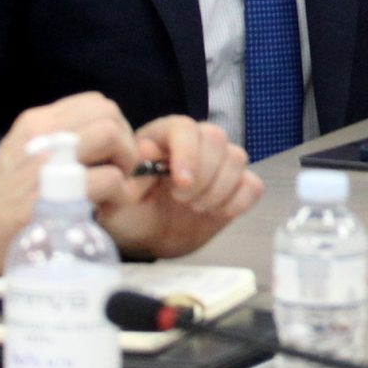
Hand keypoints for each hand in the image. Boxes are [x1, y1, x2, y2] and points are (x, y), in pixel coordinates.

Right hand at [0, 92, 139, 276]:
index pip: (95, 103)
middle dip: (125, 142)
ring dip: (125, 164)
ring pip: (112, 135)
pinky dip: (119, 194)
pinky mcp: (55, 191)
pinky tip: (107, 210)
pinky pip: (109, 178)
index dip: (116, 126)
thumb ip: (61, 147)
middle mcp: (42, 132)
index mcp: (37, 123)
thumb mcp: (24, 158)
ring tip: (115, 189)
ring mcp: (48, 159)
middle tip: (119, 171)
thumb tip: (105, 146)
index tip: (111, 155)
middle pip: (109, 113)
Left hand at [97, 116, 264, 260]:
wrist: (147, 239)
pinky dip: (239, 201)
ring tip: (197, 208)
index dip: (188, 152)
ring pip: (237, 157)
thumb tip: (146, 151)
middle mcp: (194, 143)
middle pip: (216, 138)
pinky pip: (253, 184)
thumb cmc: (129, 215)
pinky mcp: (235, 187)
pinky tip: (217, 213)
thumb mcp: (115, 201)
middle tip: (183, 201)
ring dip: (220, 189)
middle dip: (204, 175)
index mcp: (162, 138)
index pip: (184, 128)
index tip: (181, 184)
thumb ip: (126, 178)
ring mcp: (218, 164)